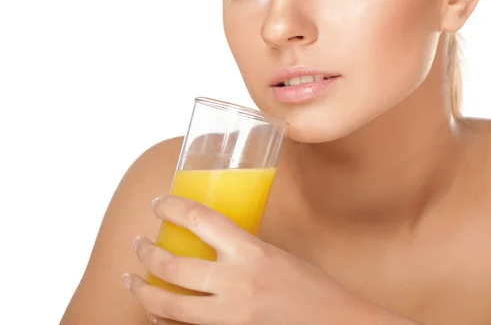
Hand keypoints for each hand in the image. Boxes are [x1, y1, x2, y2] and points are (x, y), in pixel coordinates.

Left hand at [122, 195, 380, 324]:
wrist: (334, 324)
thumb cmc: (311, 288)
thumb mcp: (277, 255)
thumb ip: (243, 248)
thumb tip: (212, 241)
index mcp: (252, 252)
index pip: (200, 219)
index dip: (171, 207)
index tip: (158, 204)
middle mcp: (237, 283)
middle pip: (174, 264)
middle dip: (146, 251)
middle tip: (139, 242)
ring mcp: (229, 316)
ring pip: (168, 304)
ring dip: (142, 289)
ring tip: (130, 277)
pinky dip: (162, 320)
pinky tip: (154, 312)